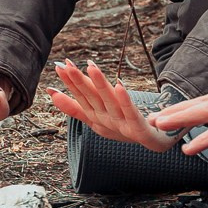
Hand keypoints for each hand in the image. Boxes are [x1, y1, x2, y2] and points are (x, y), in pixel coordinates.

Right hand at [48, 61, 174, 151]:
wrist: (155, 141)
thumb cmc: (124, 125)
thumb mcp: (98, 115)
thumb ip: (75, 106)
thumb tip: (51, 92)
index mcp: (96, 119)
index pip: (81, 98)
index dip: (70, 82)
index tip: (60, 65)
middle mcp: (106, 123)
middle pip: (92, 99)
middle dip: (79, 82)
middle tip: (67, 65)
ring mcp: (123, 128)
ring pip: (110, 103)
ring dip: (100, 85)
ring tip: (91, 67)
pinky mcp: (140, 130)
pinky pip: (131, 114)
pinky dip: (125, 100)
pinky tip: (119, 85)